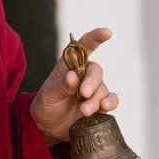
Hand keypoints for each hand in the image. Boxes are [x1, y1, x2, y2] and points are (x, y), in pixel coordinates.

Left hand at [30, 27, 118, 145]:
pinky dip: (111, 103)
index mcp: (70, 65)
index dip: (96, 37)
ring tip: (84, 111)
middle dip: (92, 82)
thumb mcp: (48, 95)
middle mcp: (84, 74)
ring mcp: (94, 90)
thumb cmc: (47, 104)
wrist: (48, 126)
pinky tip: (105, 107)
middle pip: (95, 71)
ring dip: (96, 99)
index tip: (107, 33)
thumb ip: (60, 86)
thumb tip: (73, 77)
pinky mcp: (99, 104)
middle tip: (84, 93)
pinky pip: (111, 100)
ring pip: (103, 89)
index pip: (84, 46)